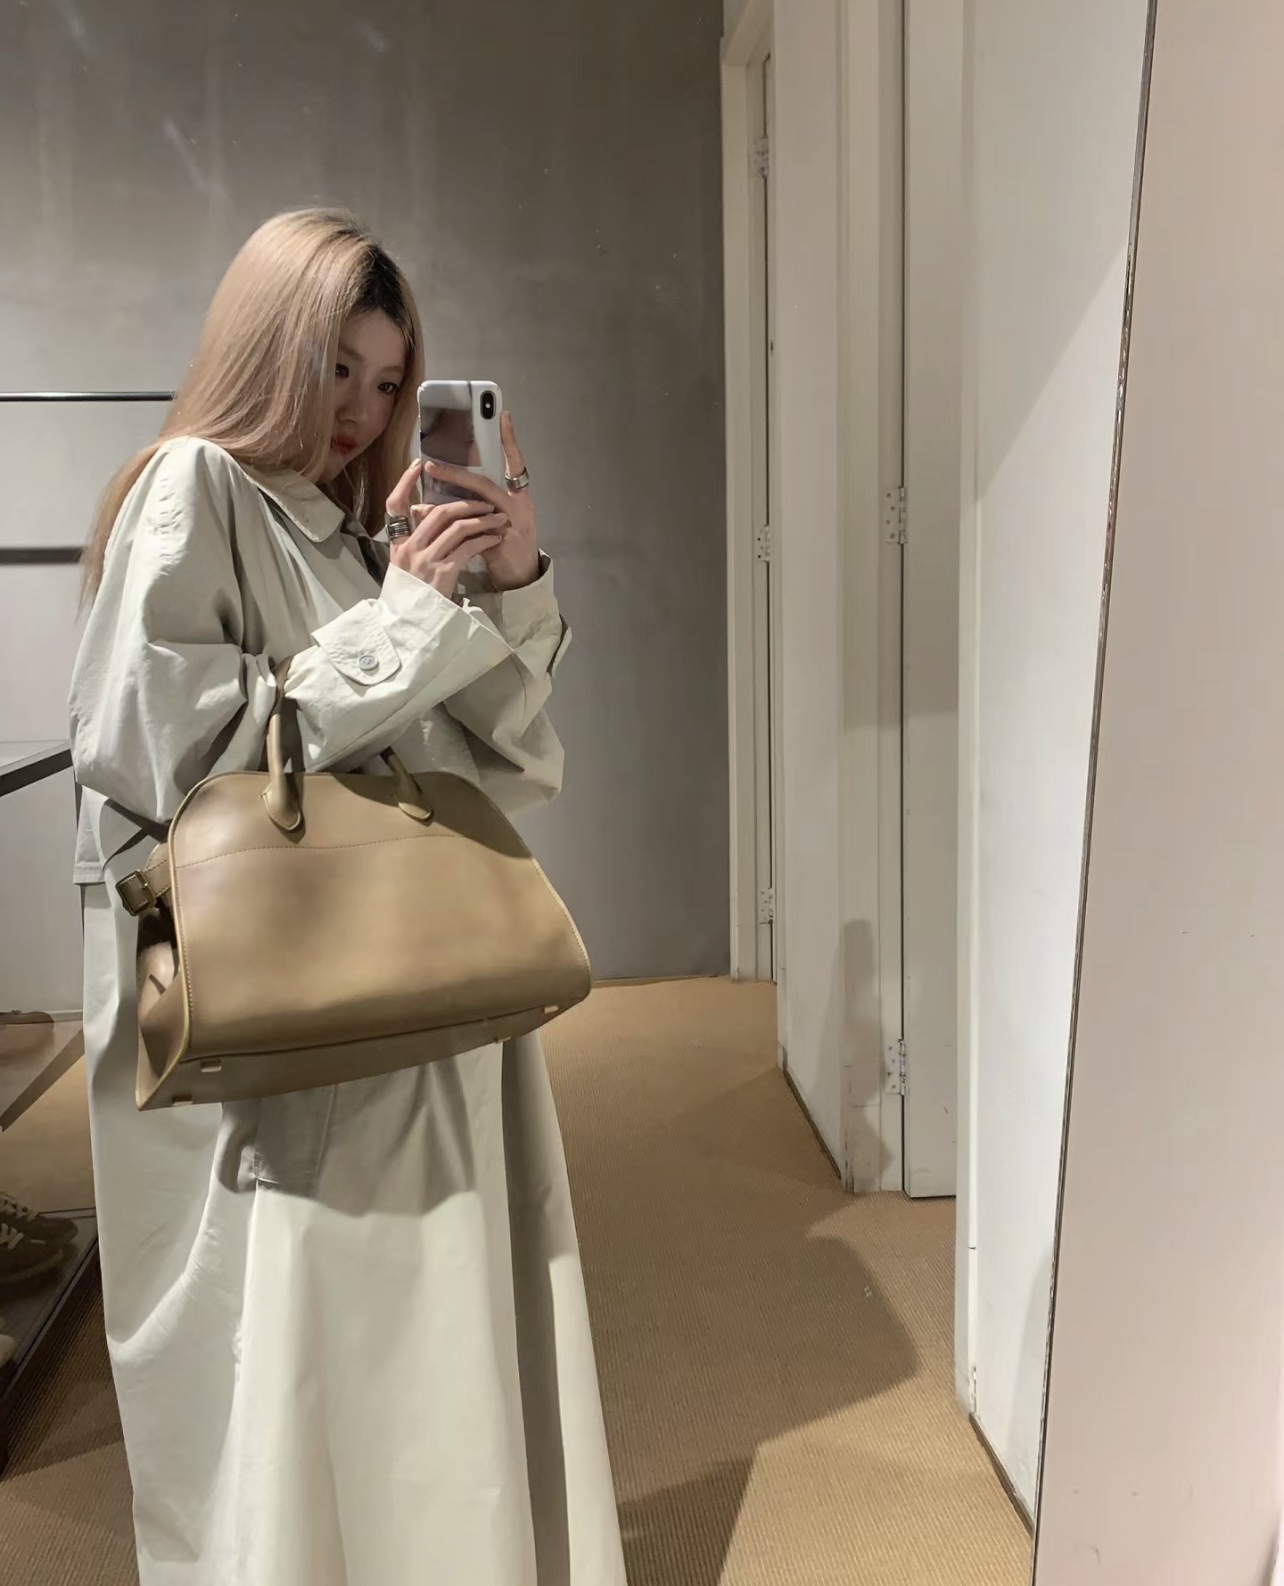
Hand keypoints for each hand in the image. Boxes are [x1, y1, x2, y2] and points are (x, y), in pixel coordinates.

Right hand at [384, 459, 508, 598]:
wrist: (411, 626)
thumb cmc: (411, 597)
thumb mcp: (403, 568)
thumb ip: (412, 543)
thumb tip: (421, 517)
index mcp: (397, 545)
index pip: (394, 504)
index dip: (405, 482)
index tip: (419, 465)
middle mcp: (409, 549)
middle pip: (437, 512)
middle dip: (465, 503)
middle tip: (485, 501)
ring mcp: (426, 560)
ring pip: (457, 527)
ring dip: (481, 520)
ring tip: (498, 519)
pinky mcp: (443, 573)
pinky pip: (468, 547)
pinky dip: (484, 539)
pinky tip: (494, 538)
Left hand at [421, 411, 539, 591]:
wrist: (521, 577)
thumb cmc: (506, 545)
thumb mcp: (495, 519)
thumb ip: (474, 504)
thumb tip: (435, 495)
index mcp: (519, 497)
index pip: (516, 463)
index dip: (510, 441)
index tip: (503, 417)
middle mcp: (518, 507)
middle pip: (486, 485)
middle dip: (457, 473)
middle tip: (432, 465)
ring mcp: (513, 525)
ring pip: (478, 506)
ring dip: (449, 497)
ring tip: (425, 491)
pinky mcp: (503, 543)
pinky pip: (472, 530)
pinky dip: (450, 524)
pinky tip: (431, 517)